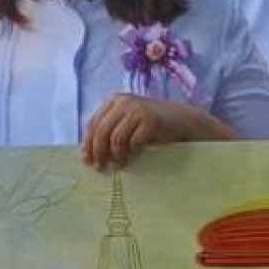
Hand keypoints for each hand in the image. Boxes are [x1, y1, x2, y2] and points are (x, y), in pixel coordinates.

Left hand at [81, 95, 207, 170]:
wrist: (181, 119)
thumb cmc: (151, 124)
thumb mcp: (127, 121)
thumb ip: (110, 130)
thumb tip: (89, 153)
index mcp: (114, 101)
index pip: (93, 123)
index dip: (88, 143)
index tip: (86, 160)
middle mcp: (124, 102)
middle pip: (102, 131)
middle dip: (99, 152)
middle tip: (101, 167)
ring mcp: (138, 110)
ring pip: (116, 139)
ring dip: (116, 155)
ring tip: (120, 163)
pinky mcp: (150, 120)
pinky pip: (134, 142)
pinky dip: (133, 151)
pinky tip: (136, 154)